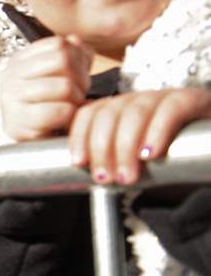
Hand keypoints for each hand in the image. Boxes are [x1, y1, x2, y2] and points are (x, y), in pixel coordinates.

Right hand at [0, 35, 93, 143]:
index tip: (77, 76)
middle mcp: (11, 75)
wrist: (24, 144)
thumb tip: (77, 42)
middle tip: (79, 93)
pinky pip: (59, 111)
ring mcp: (12, 98)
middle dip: (80, 78)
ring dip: (76, 98)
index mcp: (19, 60)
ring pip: (63, 85)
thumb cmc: (45, 106)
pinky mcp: (19, 123)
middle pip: (62, 60)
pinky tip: (64, 120)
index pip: (59, 44)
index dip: (78, 59)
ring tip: (72, 106)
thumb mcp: (58, 76)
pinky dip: (69, 115)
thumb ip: (72, 55)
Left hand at [69, 87, 210, 184]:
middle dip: (102, 148)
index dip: (80, 135)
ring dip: (126, 147)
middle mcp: (138, 100)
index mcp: (120, 110)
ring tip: (128, 176)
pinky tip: (151, 153)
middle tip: (105, 178)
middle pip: (109, 114)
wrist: (209, 152)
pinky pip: (171, 110)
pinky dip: (157, 132)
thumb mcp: (136, 163)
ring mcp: (164, 97)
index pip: (89, 113)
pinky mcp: (192, 99)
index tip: (78, 161)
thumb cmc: (173, 160)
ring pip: (135, 113)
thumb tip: (87, 177)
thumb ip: (113, 164)